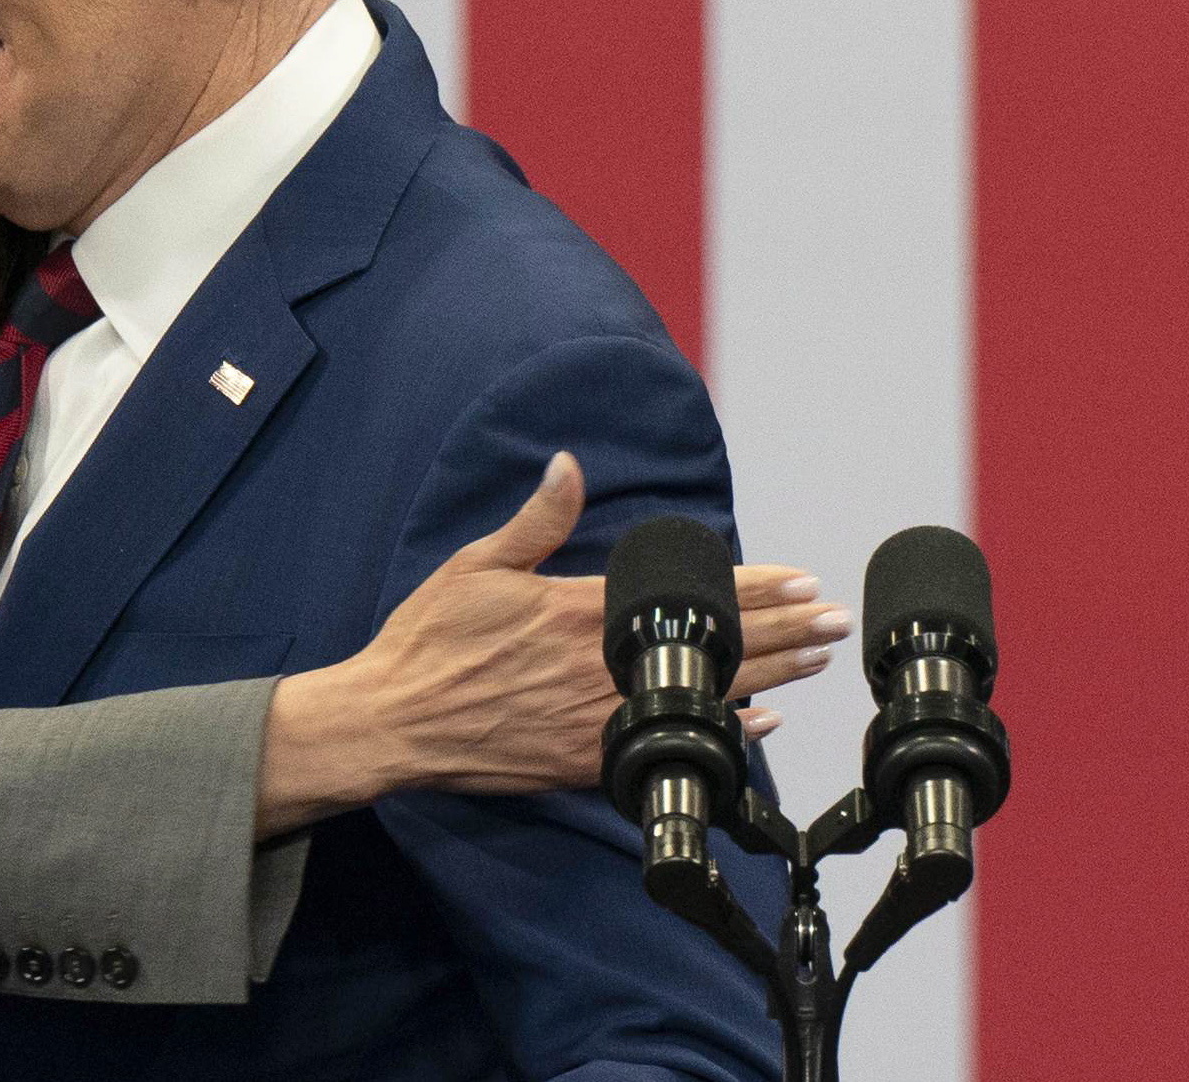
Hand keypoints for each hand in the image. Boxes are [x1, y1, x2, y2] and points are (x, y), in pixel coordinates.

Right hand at [256, 454, 848, 832]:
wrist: (392, 721)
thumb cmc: (428, 641)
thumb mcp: (475, 565)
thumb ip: (534, 519)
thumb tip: (568, 465)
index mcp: (576, 611)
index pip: (686, 594)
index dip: (751, 586)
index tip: (800, 579)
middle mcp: (599, 667)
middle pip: (713, 646)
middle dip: (784, 630)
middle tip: (834, 620)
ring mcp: (597, 719)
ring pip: (705, 695)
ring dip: (769, 675)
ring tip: (815, 659)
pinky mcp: (585, 761)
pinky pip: (669, 743)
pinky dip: (720, 732)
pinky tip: (756, 721)